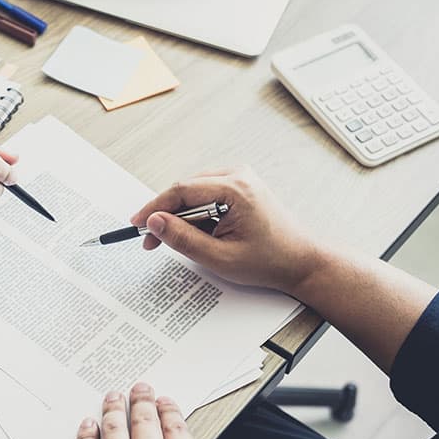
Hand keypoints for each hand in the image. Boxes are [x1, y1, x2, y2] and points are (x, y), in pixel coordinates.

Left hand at [70, 383, 221, 438]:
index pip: (177, 427)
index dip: (170, 409)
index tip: (165, 401)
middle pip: (145, 420)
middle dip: (142, 399)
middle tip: (140, 388)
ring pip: (113, 427)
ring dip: (113, 407)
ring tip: (113, 397)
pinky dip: (86, 432)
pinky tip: (88, 424)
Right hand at [131, 166, 322, 294]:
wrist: (301, 262)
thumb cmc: (270, 260)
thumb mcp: (219, 257)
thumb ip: (183, 239)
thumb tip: (155, 222)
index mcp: (235, 189)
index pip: (181, 190)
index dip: (154, 208)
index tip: (137, 223)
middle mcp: (238, 176)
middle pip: (185, 190)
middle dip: (165, 215)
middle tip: (151, 239)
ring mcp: (240, 179)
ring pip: (193, 193)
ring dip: (180, 216)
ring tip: (177, 241)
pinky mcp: (239, 188)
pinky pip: (205, 196)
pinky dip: (194, 215)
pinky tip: (197, 234)